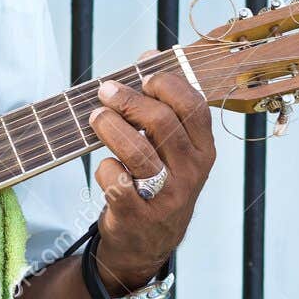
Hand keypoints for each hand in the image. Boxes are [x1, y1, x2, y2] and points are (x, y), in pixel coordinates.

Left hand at [86, 58, 215, 293]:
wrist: (147, 243)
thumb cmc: (157, 182)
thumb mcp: (170, 147)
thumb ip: (162, 103)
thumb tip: (149, 54)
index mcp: (203, 150)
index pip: (193, 107)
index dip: (167, 85)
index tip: (143, 76)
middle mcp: (191, 173)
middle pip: (162, 124)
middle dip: (128, 100)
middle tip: (104, 91)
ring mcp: (166, 197)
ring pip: (138, 152)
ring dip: (110, 128)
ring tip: (95, 117)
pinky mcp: (139, 217)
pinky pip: (118, 184)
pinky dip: (105, 168)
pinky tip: (104, 163)